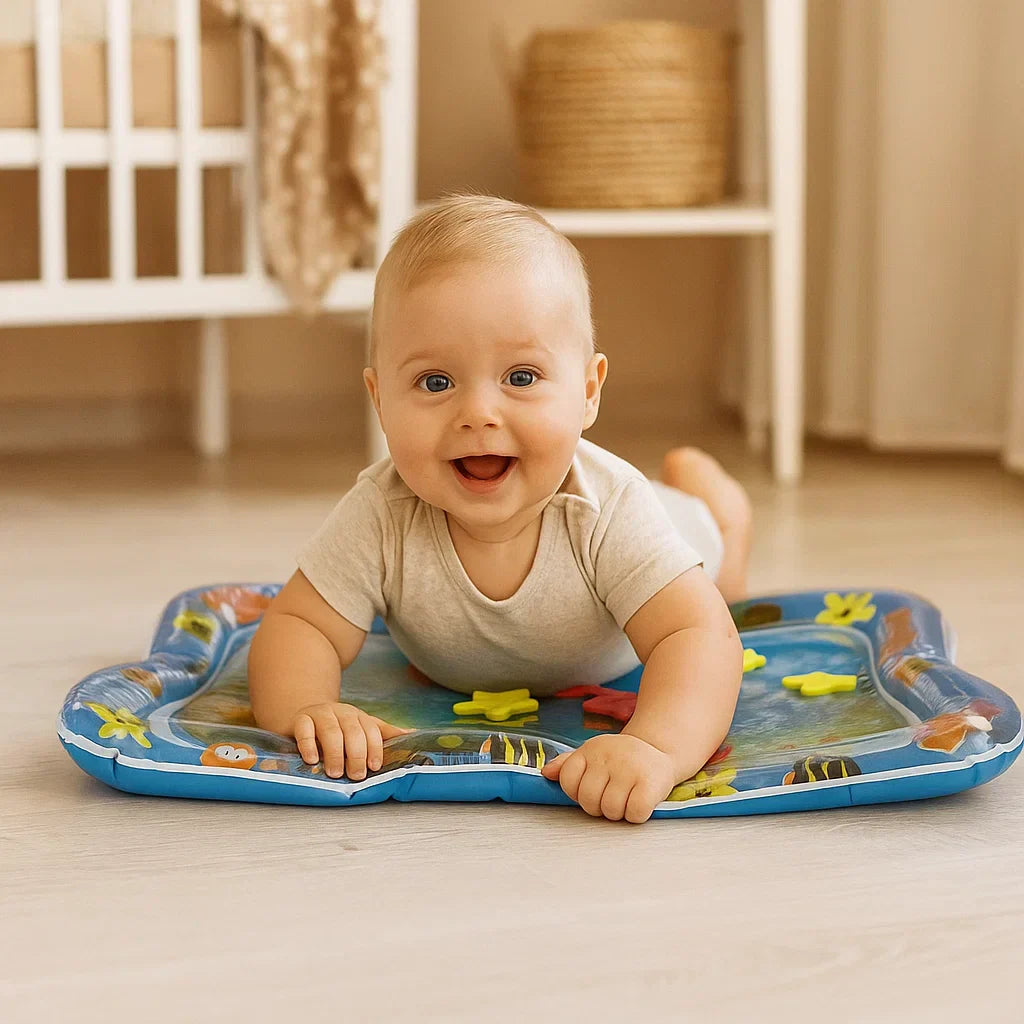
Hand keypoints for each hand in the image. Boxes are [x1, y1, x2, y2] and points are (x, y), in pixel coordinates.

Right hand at [292, 702, 413, 779]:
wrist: (305, 714)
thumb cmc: (338, 728)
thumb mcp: (362, 728)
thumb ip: (384, 733)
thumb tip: (413, 734)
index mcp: (359, 716)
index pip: (372, 730)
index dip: (374, 748)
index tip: (374, 767)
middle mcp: (341, 712)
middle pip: (353, 730)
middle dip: (356, 754)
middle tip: (356, 775)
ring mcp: (320, 714)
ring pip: (330, 730)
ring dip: (334, 753)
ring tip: (335, 773)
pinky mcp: (300, 720)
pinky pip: (305, 730)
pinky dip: (308, 745)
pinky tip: (311, 759)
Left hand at [541, 733, 677, 823]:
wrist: (659, 750)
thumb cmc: (621, 759)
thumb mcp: (593, 755)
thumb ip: (567, 765)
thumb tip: (546, 773)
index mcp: (591, 750)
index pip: (567, 780)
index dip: (576, 792)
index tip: (591, 788)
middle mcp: (609, 757)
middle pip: (588, 800)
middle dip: (597, 807)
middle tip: (610, 797)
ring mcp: (630, 769)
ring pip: (611, 810)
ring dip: (618, 813)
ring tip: (625, 799)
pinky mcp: (650, 783)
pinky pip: (635, 813)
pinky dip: (636, 815)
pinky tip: (639, 803)